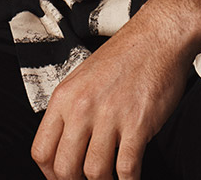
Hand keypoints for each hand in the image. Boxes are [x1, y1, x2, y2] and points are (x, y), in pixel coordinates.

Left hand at [31, 2, 190, 179]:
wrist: (159, 36)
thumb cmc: (125, 56)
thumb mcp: (84, 78)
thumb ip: (71, 111)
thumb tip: (66, 148)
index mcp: (65, 97)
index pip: (42, 151)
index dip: (51, 174)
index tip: (63, 178)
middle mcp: (82, 107)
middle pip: (64, 169)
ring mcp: (110, 115)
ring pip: (95, 173)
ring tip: (112, 178)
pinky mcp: (138, 123)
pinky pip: (127, 169)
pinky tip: (131, 177)